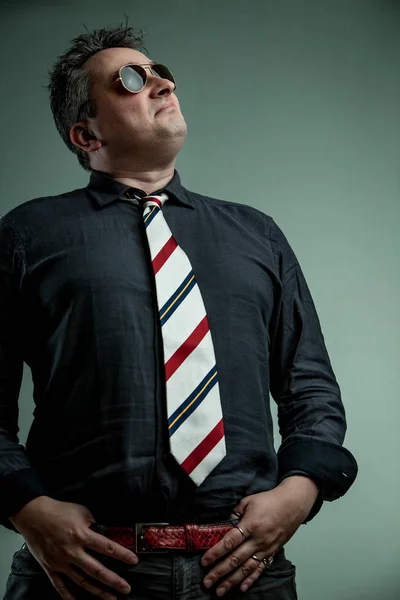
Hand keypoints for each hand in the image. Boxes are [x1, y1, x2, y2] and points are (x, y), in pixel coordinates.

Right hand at [9, 496, 138, 599]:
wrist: (33, 515)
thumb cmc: (58, 511)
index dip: (122, 554)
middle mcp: (72, 551)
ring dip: (98, 591)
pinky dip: (69, 596)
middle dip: (113, 581)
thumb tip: (103, 532)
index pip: (107, 547)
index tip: (133, 561)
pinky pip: (60, 586)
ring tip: (111, 598)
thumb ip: (94, 523)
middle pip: (97, 570)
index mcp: (81, 535)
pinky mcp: (50, 568)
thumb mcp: (82, 511)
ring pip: (82, 581)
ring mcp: (60, 562)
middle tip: (126, 588)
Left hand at [200, 476, 318, 595]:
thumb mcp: (248, 501)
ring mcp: (265, 549)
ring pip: (246, 568)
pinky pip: (260, 569)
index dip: (215, 553)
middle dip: (219, 572)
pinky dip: (251, 579)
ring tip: (220, 591)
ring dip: (232, 581)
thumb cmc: (269, 501)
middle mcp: (257, 540)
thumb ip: (235, 513)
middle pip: (235, 559)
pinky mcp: (272, 552)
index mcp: (250, 526)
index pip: (229, 542)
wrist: (292, 504)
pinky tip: (241, 588)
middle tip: (207, 582)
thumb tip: (225, 525)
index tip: (204, 562)